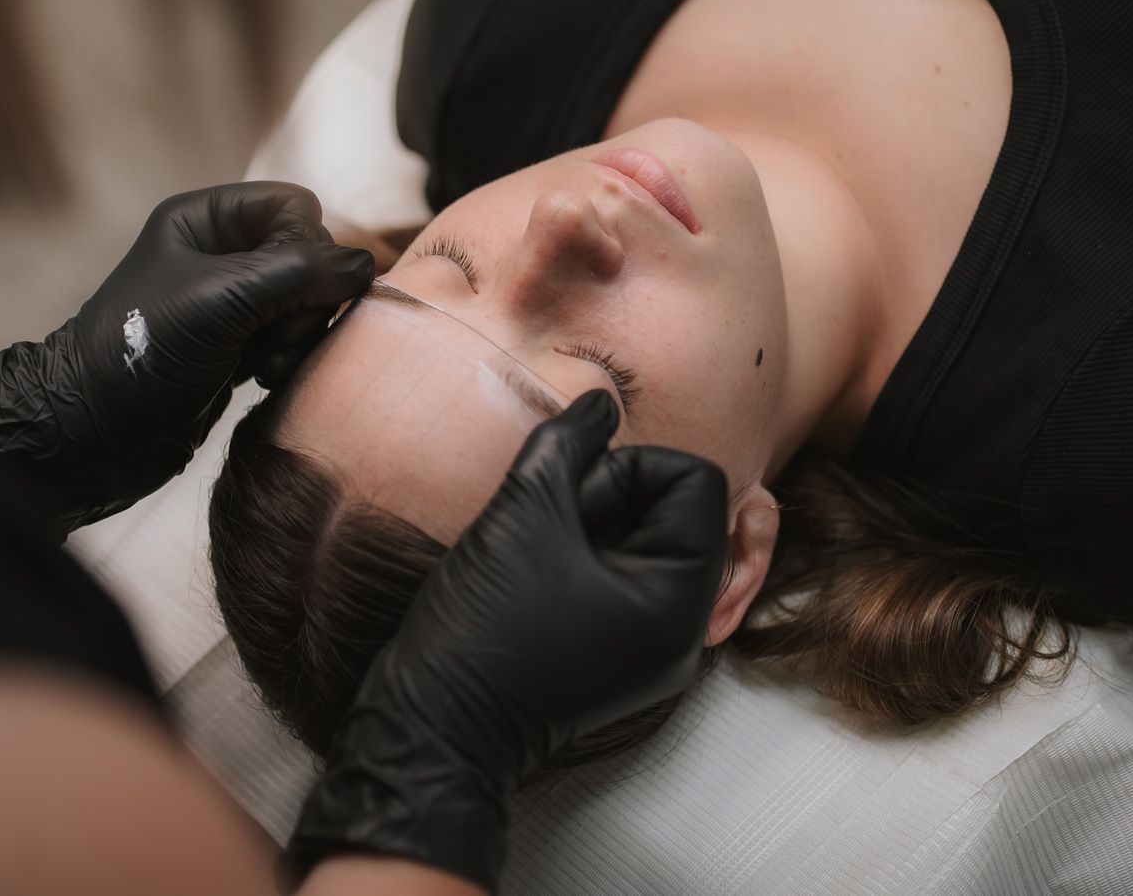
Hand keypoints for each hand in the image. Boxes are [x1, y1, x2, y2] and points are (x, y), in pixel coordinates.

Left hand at [0, 183, 372, 531]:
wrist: (90, 436)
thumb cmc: (142, 355)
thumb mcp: (221, 301)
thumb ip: (299, 273)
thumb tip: (367, 265)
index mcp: (204, 219)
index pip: (294, 207)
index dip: (308, 245)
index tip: (292, 292)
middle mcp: (218, 253)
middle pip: (308, 254)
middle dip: (307, 298)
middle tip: (276, 337)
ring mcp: (229, 303)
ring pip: (306, 300)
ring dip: (301, 334)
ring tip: (270, 366)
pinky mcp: (236, 348)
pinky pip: (291, 336)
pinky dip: (289, 356)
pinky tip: (266, 380)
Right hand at [284, 391, 728, 893]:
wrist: (434, 729)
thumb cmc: (480, 629)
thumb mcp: (524, 513)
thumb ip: (569, 443)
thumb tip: (601, 403)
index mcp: (679, 598)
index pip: (697, 480)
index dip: (630, 470)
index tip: (570, 505)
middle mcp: (684, 629)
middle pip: (678, 509)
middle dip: (613, 498)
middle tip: (552, 528)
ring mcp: (654, 648)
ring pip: (646, 539)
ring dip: (595, 526)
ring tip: (540, 554)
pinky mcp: (621, 655)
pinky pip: (626, 576)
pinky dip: (586, 558)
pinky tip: (537, 576)